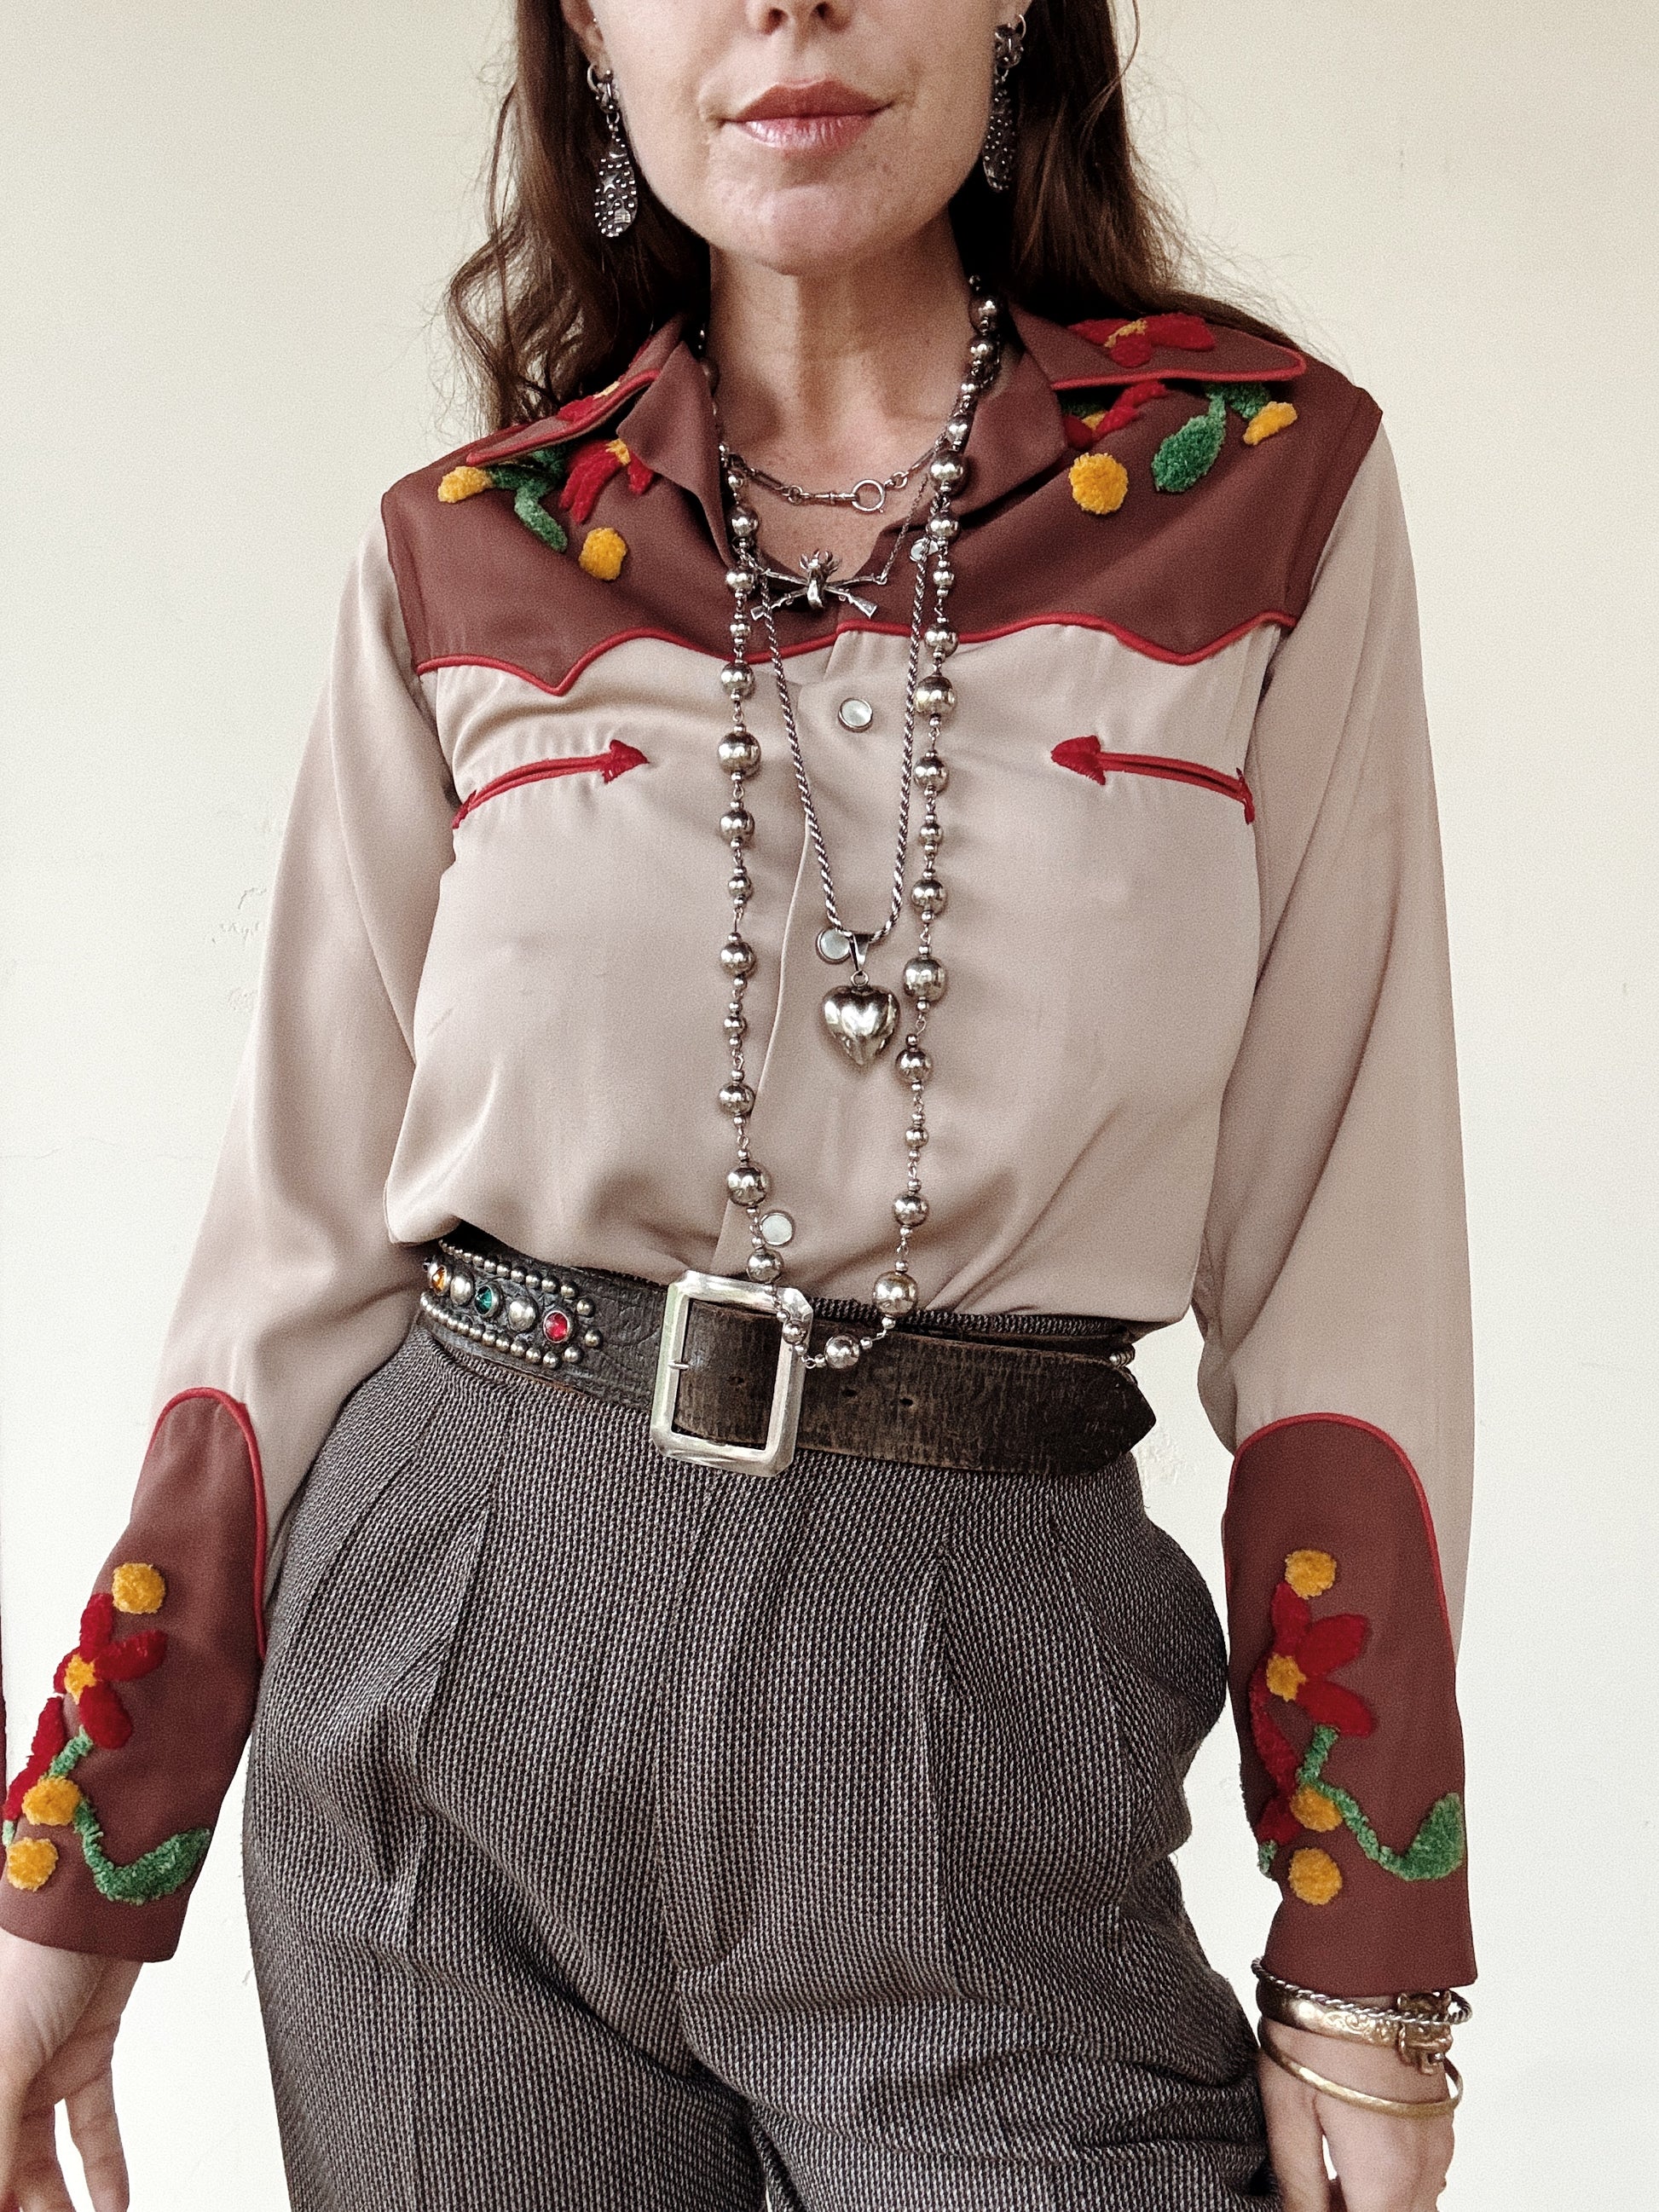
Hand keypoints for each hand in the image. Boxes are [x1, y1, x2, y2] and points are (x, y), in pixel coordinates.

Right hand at [0, 1930, 141, 2211]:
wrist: (101, 1889)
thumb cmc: (35, 1948)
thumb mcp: (4, 2057)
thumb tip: (0, 2197)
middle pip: (3, 2166)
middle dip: (22, 2205)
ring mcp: (39, 2064)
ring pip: (42, 2158)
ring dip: (60, 2202)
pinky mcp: (85, 2050)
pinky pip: (90, 2122)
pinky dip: (103, 2166)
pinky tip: (112, 2203)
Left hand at [1259, 2017, 1454, 2211]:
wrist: (1364, 1960)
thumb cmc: (1317, 2031)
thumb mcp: (1287, 2112)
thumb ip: (1298, 2184)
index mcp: (1386, 2177)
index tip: (1305, 2203)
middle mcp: (1425, 2170)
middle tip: (1314, 2193)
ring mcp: (1439, 2143)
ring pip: (1415, 2208)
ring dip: (1375, 2204)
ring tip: (1325, 2176)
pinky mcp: (1439, 2119)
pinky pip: (1422, 2179)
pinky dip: (1391, 2184)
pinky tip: (1350, 2155)